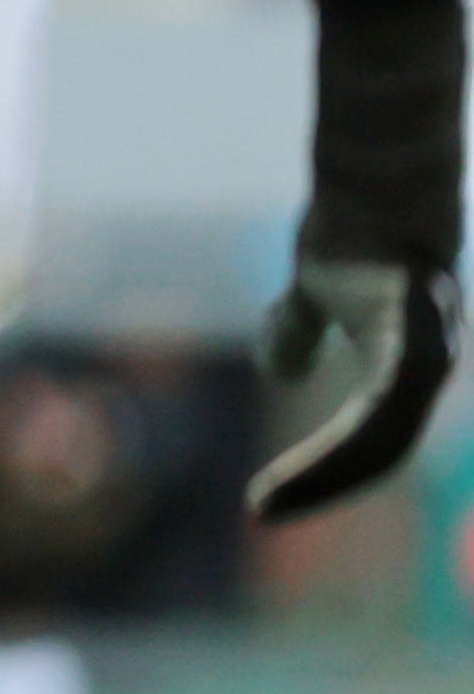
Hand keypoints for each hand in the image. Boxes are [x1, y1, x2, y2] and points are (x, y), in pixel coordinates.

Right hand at [256, 254, 455, 519]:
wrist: (374, 181)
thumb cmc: (356, 228)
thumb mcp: (316, 290)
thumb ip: (299, 330)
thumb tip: (284, 369)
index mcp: (407, 368)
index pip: (374, 439)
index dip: (325, 472)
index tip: (267, 502)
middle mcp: (427, 373)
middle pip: (380, 452)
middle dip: (322, 485)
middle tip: (263, 511)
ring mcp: (429, 362)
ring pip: (381, 444)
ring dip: (325, 477)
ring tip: (269, 502)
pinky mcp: (419, 349)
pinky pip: (381, 417)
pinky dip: (336, 450)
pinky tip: (294, 462)